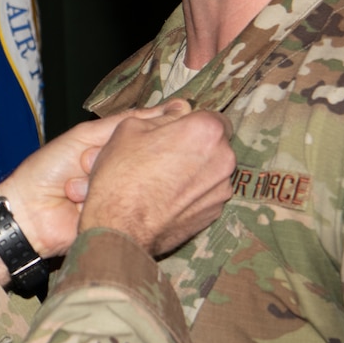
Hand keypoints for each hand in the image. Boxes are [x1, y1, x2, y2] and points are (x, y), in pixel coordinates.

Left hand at [0, 104, 187, 256]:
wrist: (27, 213)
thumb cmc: (48, 169)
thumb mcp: (84, 136)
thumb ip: (123, 123)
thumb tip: (171, 107)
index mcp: (115, 150)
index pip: (148, 137)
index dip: (155, 132)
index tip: (168, 125)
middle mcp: (123, 173)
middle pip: (145, 160)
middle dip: (119, 159)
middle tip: (85, 163)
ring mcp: (122, 198)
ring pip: (135, 184)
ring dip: (103, 182)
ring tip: (74, 187)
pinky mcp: (119, 220)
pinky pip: (125, 207)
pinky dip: (103, 203)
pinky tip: (79, 203)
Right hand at [78, 103, 234, 255]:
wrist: (120, 228)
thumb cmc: (122, 176)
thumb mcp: (130, 128)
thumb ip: (162, 116)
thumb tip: (176, 114)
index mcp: (206, 130)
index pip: (214, 116)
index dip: (194, 122)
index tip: (177, 131)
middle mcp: (223, 159)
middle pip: (215, 145)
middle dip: (196, 147)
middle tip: (165, 155)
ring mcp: (221, 190)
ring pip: (212, 171)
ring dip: (195, 171)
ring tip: (163, 180)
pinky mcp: (214, 214)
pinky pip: (206, 194)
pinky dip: (192, 194)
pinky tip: (167, 199)